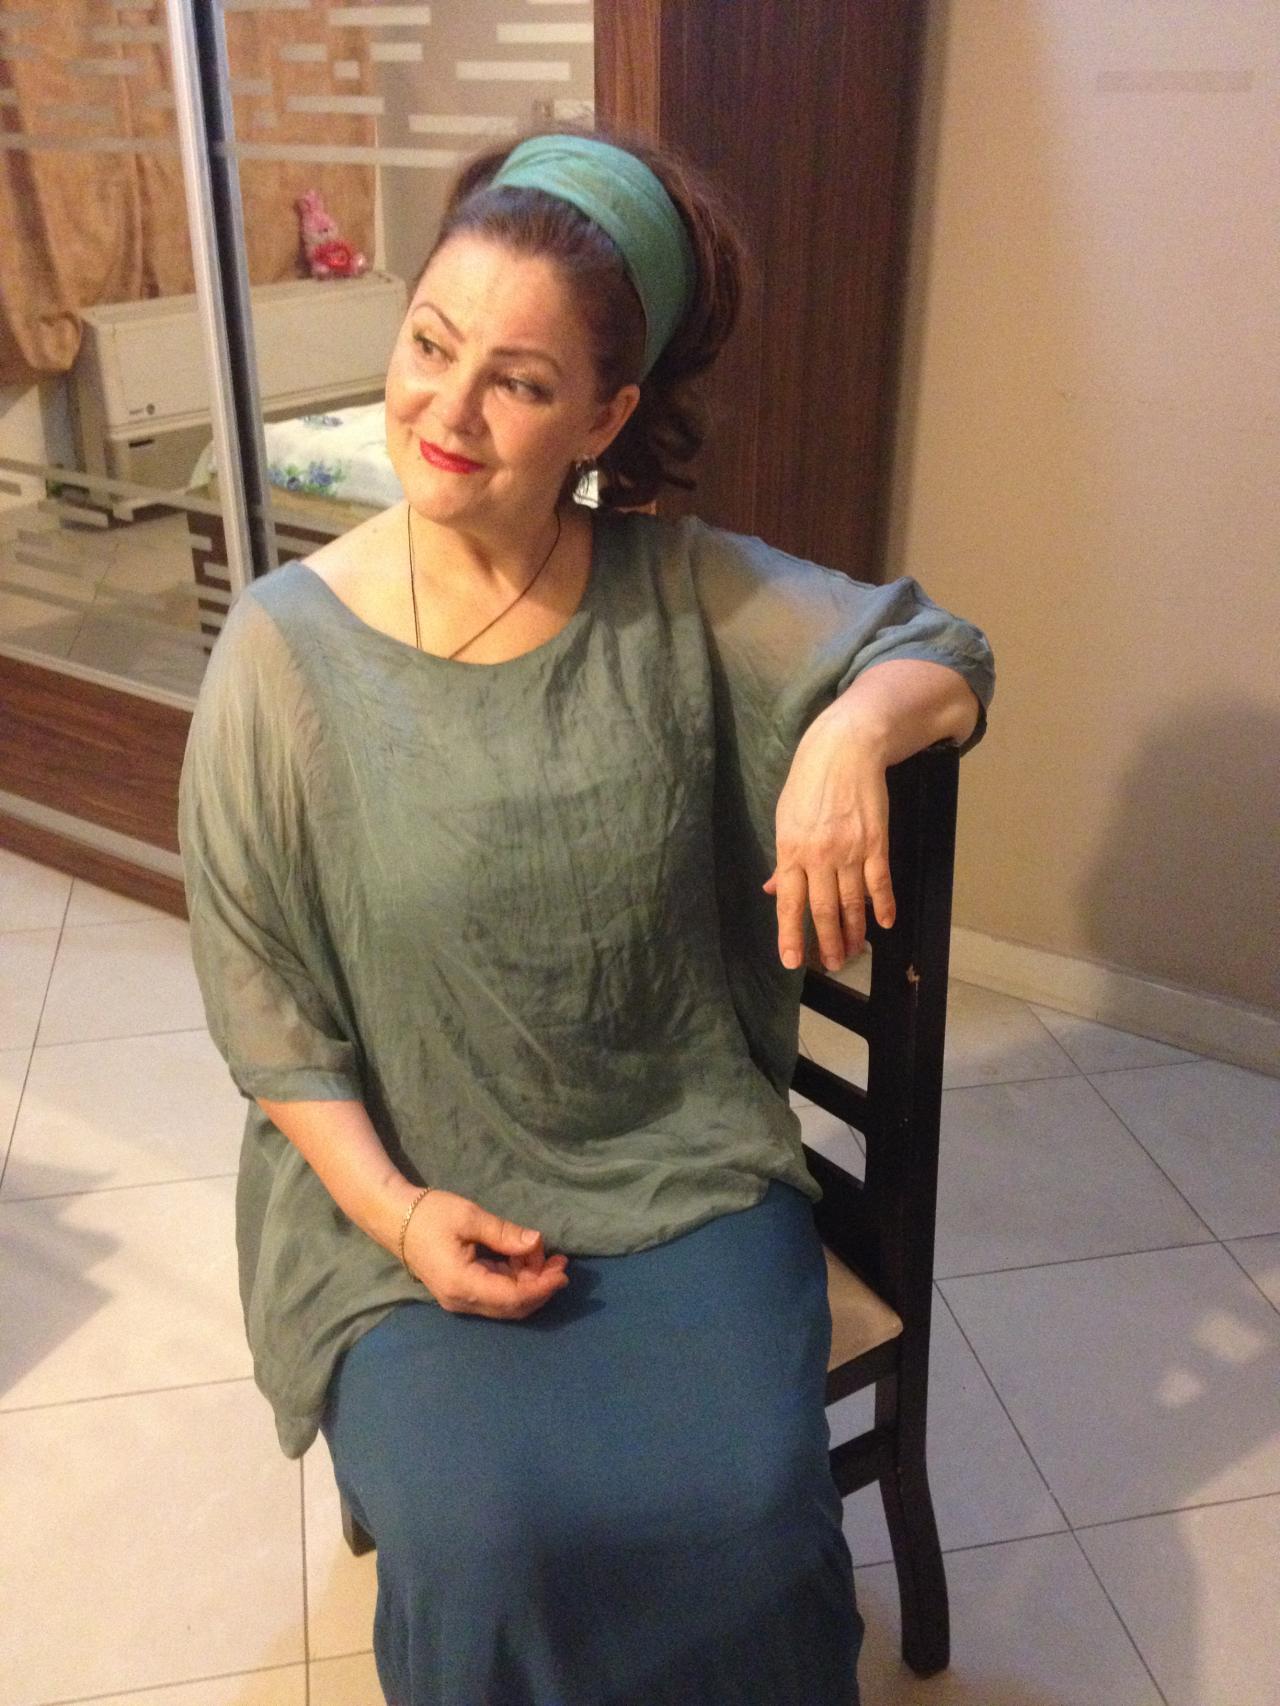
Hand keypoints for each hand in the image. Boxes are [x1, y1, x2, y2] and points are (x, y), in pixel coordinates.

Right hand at [402, 1189, 569, 1319]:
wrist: (394, 1219)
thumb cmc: (430, 1214)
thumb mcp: (470, 1217)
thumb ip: (504, 1233)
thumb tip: (536, 1242)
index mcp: (462, 1284)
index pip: (512, 1297)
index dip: (541, 1287)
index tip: (562, 1271)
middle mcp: (462, 1300)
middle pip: (512, 1306)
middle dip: (540, 1286)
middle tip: (560, 1261)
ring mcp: (460, 1299)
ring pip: (505, 1302)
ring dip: (529, 1282)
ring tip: (545, 1255)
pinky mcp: (460, 1291)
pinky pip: (494, 1293)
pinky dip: (514, 1279)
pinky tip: (525, 1259)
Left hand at [762, 714, 894, 969]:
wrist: (844, 750)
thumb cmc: (808, 783)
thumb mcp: (785, 819)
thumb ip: (783, 860)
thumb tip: (773, 890)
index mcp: (791, 851)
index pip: (790, 903)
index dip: (791, 935)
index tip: (793, 962)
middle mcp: (819, 856)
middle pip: (823, 909)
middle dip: (828, 942)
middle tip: (833, 964)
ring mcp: (850, 850)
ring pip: (852, 902)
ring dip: (854, 931)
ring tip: (854, 951)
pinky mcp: (876, 842)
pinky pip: (880, 881)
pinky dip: (883, 905)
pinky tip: (884, 924)